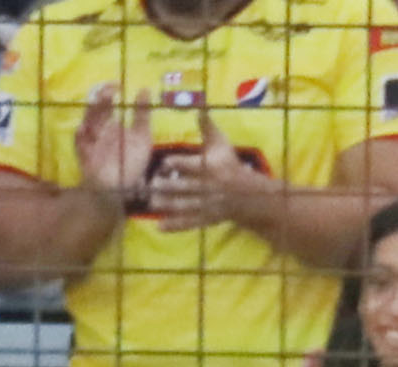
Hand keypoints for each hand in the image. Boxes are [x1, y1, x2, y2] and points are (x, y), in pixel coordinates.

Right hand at [74, 85, 152, 201]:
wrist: (126, 189)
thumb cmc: (133, 163)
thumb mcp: (142, 136)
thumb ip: (142, 114)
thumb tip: (145, 89)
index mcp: (110, 125)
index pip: (105, 105)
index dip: (108, 93)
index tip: (117, 84)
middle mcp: (98, 133)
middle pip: (95, 112)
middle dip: (100, 101)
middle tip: (110, 91)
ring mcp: (91, 145)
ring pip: (87, 124)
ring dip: (92, 112)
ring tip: (99, 101)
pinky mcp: (86, 158)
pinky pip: (79, 145)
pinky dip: (80, 137)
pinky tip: (83, 128)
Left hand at [147, 110, 265, 233]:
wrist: (247, 193)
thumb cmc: (229, 164)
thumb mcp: (221, 144)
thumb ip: (207, 127)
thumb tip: (199, 108)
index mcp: (209, 167)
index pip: (191, 164)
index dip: (176, 163)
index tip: (163, 163)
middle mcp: (206, 186)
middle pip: (184, 186)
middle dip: (167, 186)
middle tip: (151, 184)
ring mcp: (204, 204)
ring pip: (183, 205)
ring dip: (167, 205)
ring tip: (151, 202)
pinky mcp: (202, 218)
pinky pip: (187, 223)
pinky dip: (174, 226)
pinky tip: (159, 226)